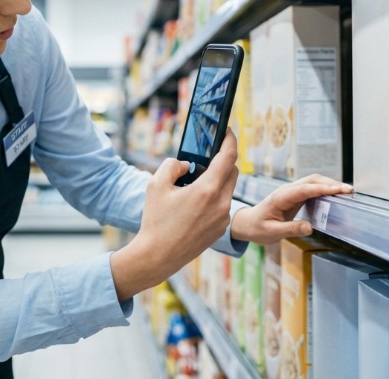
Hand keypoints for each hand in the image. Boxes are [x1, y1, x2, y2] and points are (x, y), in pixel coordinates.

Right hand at [111, 129, 238, 300]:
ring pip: (229, 189)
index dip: (230, 140)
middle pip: (233, 172)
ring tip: (198, 181)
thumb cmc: (155, 220)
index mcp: (207, 190)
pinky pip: (223, 205)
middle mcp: (221, 203)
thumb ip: (172, 166)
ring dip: (219, 180)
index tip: (228, 131)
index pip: (228, 157)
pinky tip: (196, 202)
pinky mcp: (220, 229)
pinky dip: (215, 197)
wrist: (158, 255)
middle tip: (209, 156)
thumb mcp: (156, 185)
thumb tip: (186, 165)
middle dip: (224, 161)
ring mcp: (223, 218)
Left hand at [231, 174, 352, 244]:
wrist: (248, 224)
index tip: (339, 190)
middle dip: (331, 183)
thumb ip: (291, 229)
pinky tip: (335, 195)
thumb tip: (310, 227)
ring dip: (329, 184)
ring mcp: (291, 192)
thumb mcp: (272, 232)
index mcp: (281, 198)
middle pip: (311, 180)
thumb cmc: (258, 228)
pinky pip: (311, 189)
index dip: (323, 189)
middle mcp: (286, 191)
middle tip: (349, 191)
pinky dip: (324, 189)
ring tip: (346, 192)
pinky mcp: (295, 196)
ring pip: (313, 182)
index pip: (305, 189)